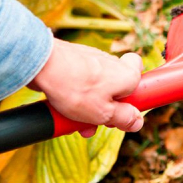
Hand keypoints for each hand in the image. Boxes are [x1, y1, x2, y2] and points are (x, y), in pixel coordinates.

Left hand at [29, 39, 143, 137]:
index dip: (135, 97)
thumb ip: (123, 119)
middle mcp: (113, 63)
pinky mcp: (75, 59)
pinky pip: (81, 80)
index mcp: (127, 75)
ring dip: (89, 104)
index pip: (142, 77)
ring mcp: (93, 59)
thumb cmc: (75, 88)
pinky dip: (76, 93)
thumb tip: (138, 122)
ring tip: (74, 119)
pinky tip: (63, 106)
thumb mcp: (103, 114)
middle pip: (117, 87)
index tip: (124, 112)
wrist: (41, 64)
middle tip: (96, 122)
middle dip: (108, 107)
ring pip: (98, 86)